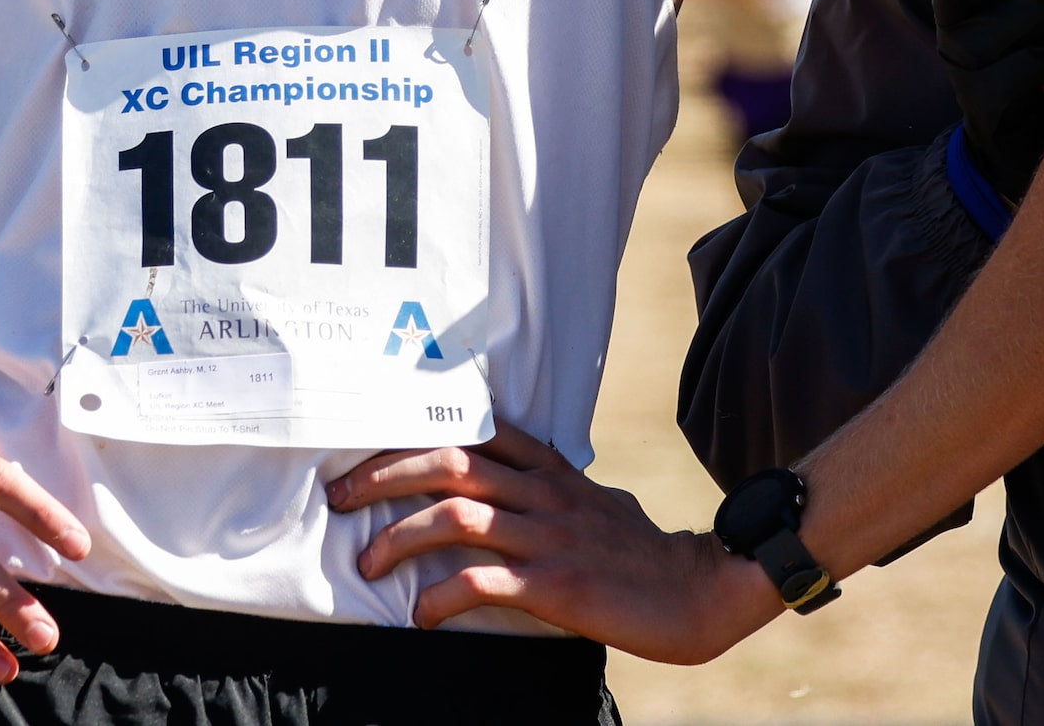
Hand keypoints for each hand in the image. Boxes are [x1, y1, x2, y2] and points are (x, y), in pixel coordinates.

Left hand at [326, 422, 780, 661]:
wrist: (703, 590)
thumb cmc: (646, 555)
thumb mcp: (596, 502)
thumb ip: (553, 491)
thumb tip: (516, 489)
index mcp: (551, 470)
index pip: (472, 430)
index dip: (411, 433)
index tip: (364, 448)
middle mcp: (544, 492)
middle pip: (448, 459)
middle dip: (382, 475)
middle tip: (340, 498)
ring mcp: (550, 535)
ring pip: (455, 514)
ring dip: (399, 537)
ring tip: (366, 565)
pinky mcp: (558, 584)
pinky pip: (482, 582)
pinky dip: (440, 597)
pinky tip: (420, 615)